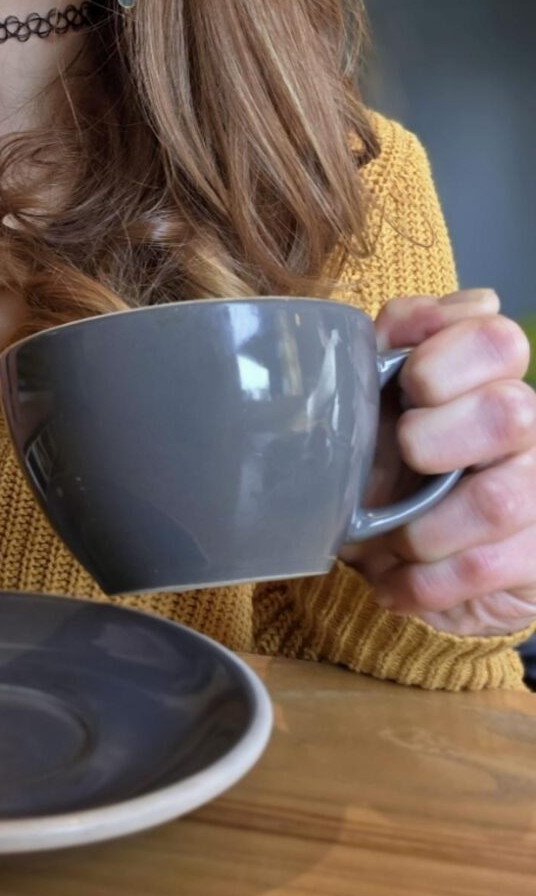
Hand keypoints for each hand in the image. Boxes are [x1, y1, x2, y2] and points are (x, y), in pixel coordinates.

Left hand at [342, 289, 535, 635]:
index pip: (497, 338)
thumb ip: (399, 336)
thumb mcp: (374, 391)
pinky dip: (426, 581)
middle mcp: (529, 425)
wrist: (402, 556)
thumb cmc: (386, 457)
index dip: (443, 361)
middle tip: (404, 457)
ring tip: (390, 539)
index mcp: (489, 374)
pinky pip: (488, 567)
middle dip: (432, 440)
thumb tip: (443, 313)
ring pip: (498, 500)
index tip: (405, 387)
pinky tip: (396, 583)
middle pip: (510, 412)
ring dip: (422, 528)